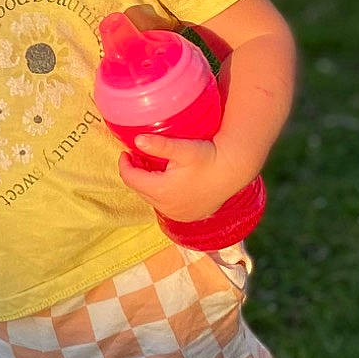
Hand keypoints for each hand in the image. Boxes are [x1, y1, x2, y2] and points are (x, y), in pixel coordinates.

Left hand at [117, 132, 250, 223]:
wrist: (233, 171)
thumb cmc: (209, 157)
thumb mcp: (182, 149)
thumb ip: (159, 145)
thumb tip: (137, 140)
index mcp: (161, 191)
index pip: (130, 179)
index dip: (124, 165)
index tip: (125, 152)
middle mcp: (166, 207)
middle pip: (140, 190)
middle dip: (136, 174)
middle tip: (138, 157)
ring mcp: (177, 214)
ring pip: (151, 199)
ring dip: (148, 184)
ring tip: (152, 167)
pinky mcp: (187, 217)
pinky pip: (165, 206)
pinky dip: (161, 194)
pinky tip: (167, 181)